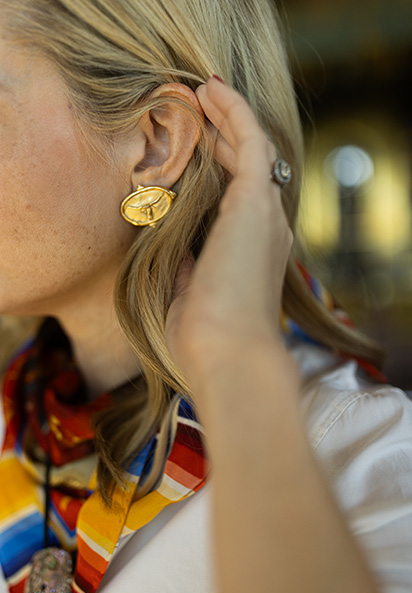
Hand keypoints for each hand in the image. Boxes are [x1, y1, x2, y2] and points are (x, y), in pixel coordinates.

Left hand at [165, 77, 292, 382]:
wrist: (226, 352)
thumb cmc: (205, 338)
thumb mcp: (190, 296)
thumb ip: (189, 269)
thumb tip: (180, 251)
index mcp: (251, 254)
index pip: (237, 200)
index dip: (218, 169)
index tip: (194, 148)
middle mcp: (265, 229)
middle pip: (247, 169)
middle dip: (222, 137)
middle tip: (196, 108)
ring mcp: (264, 213)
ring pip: (251, 150)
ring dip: (227, 118)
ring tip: (202, 92)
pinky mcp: (256, 201)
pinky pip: (250, 142)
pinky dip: (233, 113)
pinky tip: (211, 91)